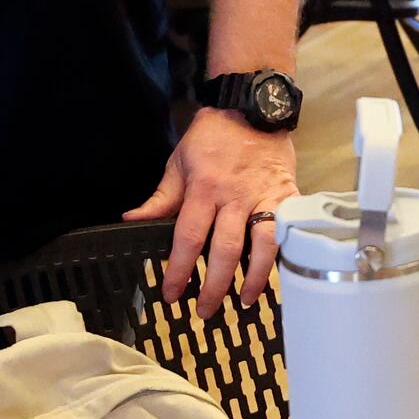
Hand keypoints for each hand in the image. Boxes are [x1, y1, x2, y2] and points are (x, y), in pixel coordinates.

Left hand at [125, 102, 299, 307]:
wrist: (252, 107)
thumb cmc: (212, 136)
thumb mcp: (178, 163)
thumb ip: (160, 198)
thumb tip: (131, 222)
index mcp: (204, 189)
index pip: (189, 237)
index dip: (179, 269)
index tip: (172, 293)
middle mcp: (235, 197)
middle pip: (225, 250)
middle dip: (215, 285)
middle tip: (205, 311)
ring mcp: (265, 197)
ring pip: (263, 245)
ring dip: (255, 277)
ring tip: (246, 301)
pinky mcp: (287, 196)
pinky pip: (286, 231)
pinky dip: (282, 255)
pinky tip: (277, 275)